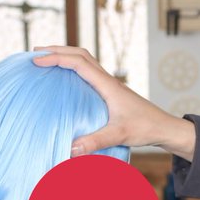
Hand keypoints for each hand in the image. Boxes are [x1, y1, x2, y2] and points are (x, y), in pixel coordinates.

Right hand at [31, 47, 196, 159]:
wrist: (164, 128)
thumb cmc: (146, 128)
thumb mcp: (120, 135)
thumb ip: (96, 141)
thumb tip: (71, 149)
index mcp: (108, 85)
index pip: (79, 63)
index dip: (57, 58)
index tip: (37, 60)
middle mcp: (108, 80)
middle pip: (81, 54)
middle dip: (57, 50)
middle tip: (35, 53)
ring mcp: (110, 85)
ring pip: (85, 61)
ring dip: (65, 56)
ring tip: (46, 60)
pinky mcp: (111, 92)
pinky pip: (88, 72)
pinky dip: (73, 68)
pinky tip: (65, 78)